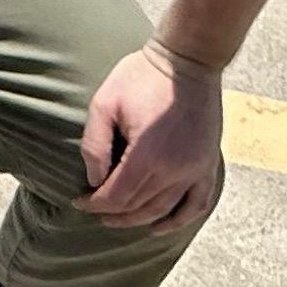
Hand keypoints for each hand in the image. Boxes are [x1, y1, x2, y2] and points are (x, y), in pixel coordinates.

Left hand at [79, 40, 226, 232]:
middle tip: (94, 209)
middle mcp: (173, 169)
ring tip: (118, 218)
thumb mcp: (104, 103)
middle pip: (137, 207)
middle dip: (112, 212)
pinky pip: (196, 204)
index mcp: (146, 155)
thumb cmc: (143, 76)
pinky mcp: (207, 164)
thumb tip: (94, 180)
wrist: (188, 60)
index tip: (80, 201)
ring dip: (138, 219)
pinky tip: (159, 226)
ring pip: (163, 210)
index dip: (94, 204)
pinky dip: (178, 220)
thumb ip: (94, 145)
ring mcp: (194, 169)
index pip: (116, 197)